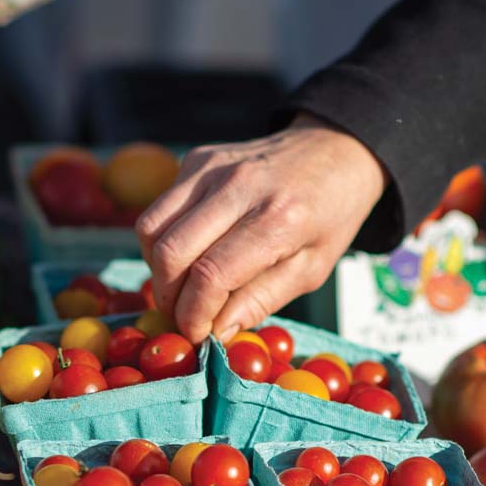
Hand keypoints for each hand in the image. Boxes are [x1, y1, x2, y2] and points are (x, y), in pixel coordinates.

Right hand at [135, 114, 387, 343]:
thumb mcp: (311, 270)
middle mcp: (239, 187)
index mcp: (277, 219)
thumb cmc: (329, 217)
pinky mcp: (196, 159)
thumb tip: (215, 331)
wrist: (334, 151)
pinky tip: (186, 256)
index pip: (211, 275)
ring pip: (152, 230)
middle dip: (169, 298)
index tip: (197, 334)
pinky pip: (159, 210)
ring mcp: (211, 168)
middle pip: (171, 253)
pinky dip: (162, 243)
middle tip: (184, 316)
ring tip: (180, 289)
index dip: (194, 314)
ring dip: (157, 271)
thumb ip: (260, 301)